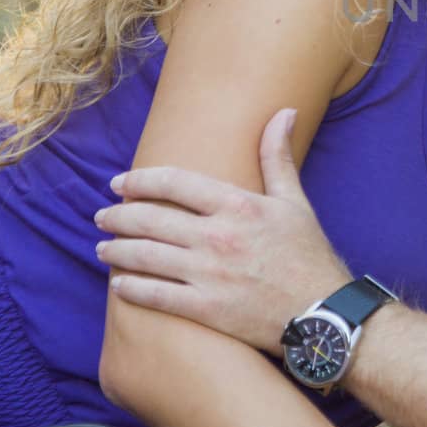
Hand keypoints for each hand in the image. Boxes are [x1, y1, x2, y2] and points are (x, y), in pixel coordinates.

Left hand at [95, 108, 351, 354]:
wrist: (324, 313)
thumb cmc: (309, 256)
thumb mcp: (296, 202)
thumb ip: (277, 157)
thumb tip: (283, 112)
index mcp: (238, 205)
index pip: (173, 182)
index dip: (139, 180)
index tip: (119, 183)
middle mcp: (218, 236)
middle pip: (150, 219)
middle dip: (118, 216)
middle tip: (102, 217)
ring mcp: (209, 274)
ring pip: (145, 256)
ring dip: (116, 250)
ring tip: (102, 248)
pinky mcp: (207, 309)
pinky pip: (156, 296)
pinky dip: (132, 289)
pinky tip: (119, 284)